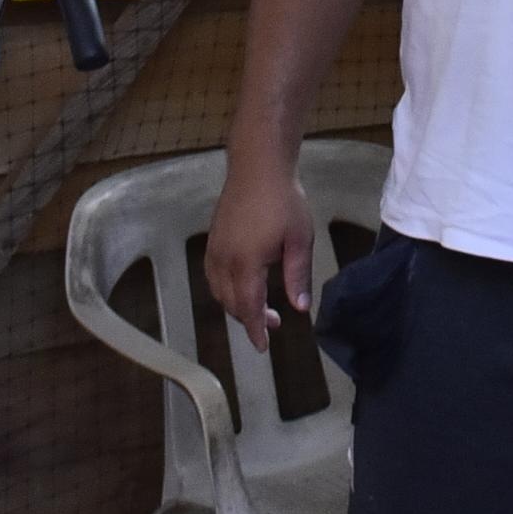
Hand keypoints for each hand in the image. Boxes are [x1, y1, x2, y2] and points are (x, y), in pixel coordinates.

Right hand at [204, 155, 317, 351]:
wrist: (258, 166)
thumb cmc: (284, 201)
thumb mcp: (299, 239)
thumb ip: (297, 276)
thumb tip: (300, 309)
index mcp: (246, 264)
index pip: (248, 308)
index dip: (255, 330)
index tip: (263, 347)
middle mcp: (224, 261)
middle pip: (231, 303)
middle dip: (249, 319)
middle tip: (274, 322)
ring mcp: (214, 249)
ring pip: (219, 292)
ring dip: (237, 305)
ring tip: (260, 307)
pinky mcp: (212, 239)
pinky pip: (213, 276)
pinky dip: (226, 290)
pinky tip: (242, 286)